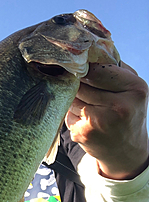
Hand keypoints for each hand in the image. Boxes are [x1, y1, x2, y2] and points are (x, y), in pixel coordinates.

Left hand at [65, 62, 148, 179]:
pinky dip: (71, 112)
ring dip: (72, 97)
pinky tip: (84, 118)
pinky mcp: (82, 133)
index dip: (84, 67)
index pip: (97, 69)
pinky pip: (67, 112)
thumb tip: (85, 51)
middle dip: (76, 82)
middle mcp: (118, 106)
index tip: (79, 65)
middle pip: (81, 83)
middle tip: (76, 82)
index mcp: (134, 89)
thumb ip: (114, 69)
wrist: (126, 151)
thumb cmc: (127, 112)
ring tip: (86, 103)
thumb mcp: (131, 88)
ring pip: (71, 97)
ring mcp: (98, 122)